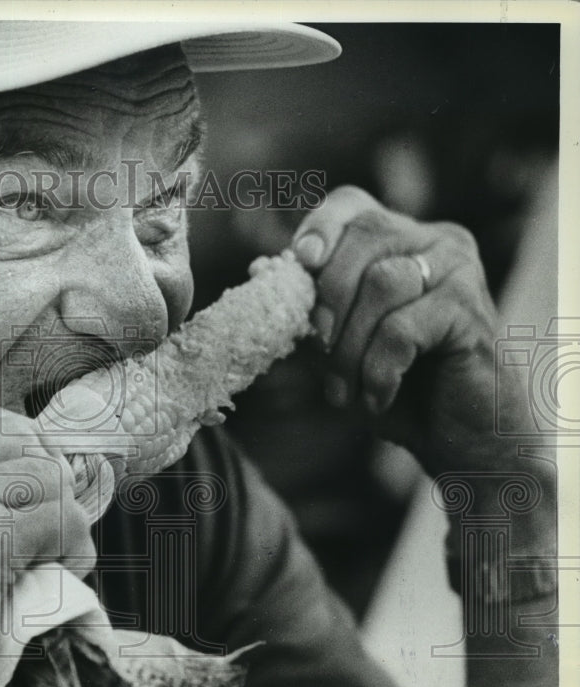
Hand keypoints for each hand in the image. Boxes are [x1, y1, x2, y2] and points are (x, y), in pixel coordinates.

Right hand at [0, 397, 94, 686]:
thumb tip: (24, 462)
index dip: (18, 448)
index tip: (32, 489)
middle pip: (16, 435)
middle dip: (46, 477)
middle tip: (48, 524)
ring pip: (46, 474)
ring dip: (62, 516)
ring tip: (51, 555)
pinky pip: (63, 518)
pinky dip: (75, 547)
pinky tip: (59, 572)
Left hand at [292, 185, 514, 475]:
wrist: (460, 436)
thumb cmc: (399, 385)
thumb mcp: (341, 343)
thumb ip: (311, 307)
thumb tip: (262, 271)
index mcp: (402, 239)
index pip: (352, 204)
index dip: (320, 226)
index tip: (300, 261)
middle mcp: (437, 242)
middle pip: (363, 239)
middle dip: (327, 301)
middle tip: (317, 352)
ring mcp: (460, 271)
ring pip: (382, 283)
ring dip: (349, 346)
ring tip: (345, 390)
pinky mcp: (470, 311)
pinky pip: (402, 328)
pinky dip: (377, 369)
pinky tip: (377, 397)